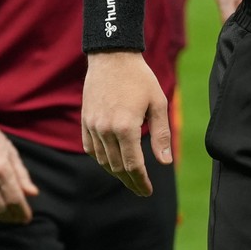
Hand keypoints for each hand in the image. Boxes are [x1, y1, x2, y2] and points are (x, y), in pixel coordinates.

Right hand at [81, 52, 171, 195]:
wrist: (112, 58)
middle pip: (117, 167)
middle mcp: (106, 130)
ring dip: (116, 173)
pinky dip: (102, 159)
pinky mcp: (85, 121)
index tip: (148, 191)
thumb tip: (165, 162)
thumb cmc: (140, 79)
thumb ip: (161, 135)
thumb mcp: (158, 104)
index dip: (141, 181)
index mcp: (126, 127)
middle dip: (130, 182)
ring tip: (129, 179)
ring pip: (103, 160)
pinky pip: (91, 149)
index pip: (133, 165)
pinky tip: (112, 162)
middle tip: (141, 190)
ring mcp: (92, 126)